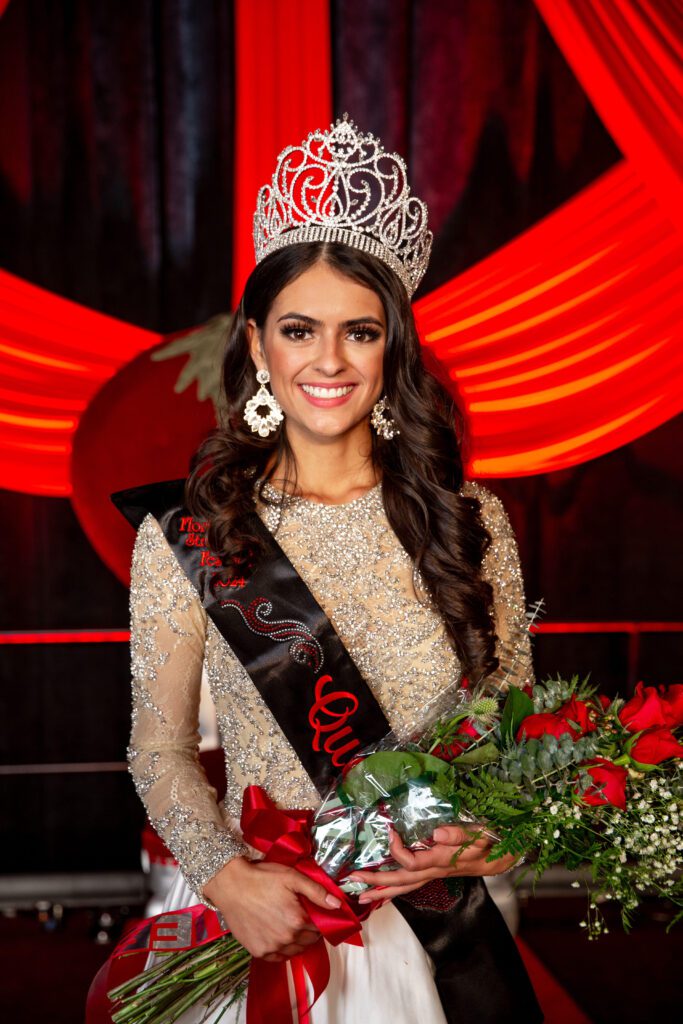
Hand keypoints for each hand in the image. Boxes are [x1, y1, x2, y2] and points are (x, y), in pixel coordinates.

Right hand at [202, 857, 341, 961]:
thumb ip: (317, 892)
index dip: (319, 919)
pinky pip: (278, 957)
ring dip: (297, 940)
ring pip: (295, 950)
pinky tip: (278, 935)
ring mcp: (272, 947)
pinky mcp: (259, 952)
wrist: (231, 886)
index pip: (320, 928)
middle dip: (309, 930)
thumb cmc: (262, 878)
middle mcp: (286, 938)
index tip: (312, 912)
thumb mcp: (292, 877)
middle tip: (299, 916)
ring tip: (288, 924)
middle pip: (309, 941)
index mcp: (297, 920)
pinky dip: (282, 949)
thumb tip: (337, 905)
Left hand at [348, 826, 520, 904]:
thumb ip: (459, 834)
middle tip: (353, 880)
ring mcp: (437, 873)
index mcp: (443, 860)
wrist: (508, 854)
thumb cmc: (494, 840)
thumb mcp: (481, 833)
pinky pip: (413, 883)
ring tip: (361, 894)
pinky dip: (396, 887)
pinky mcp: (439, 871)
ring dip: (382, 889)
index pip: (412, 862)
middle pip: (402, 880)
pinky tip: (386, 889)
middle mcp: (437, 869)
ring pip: (406, 886)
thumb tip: (435, 832)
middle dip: (377, 880)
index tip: (389, 830)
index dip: (397, 850)